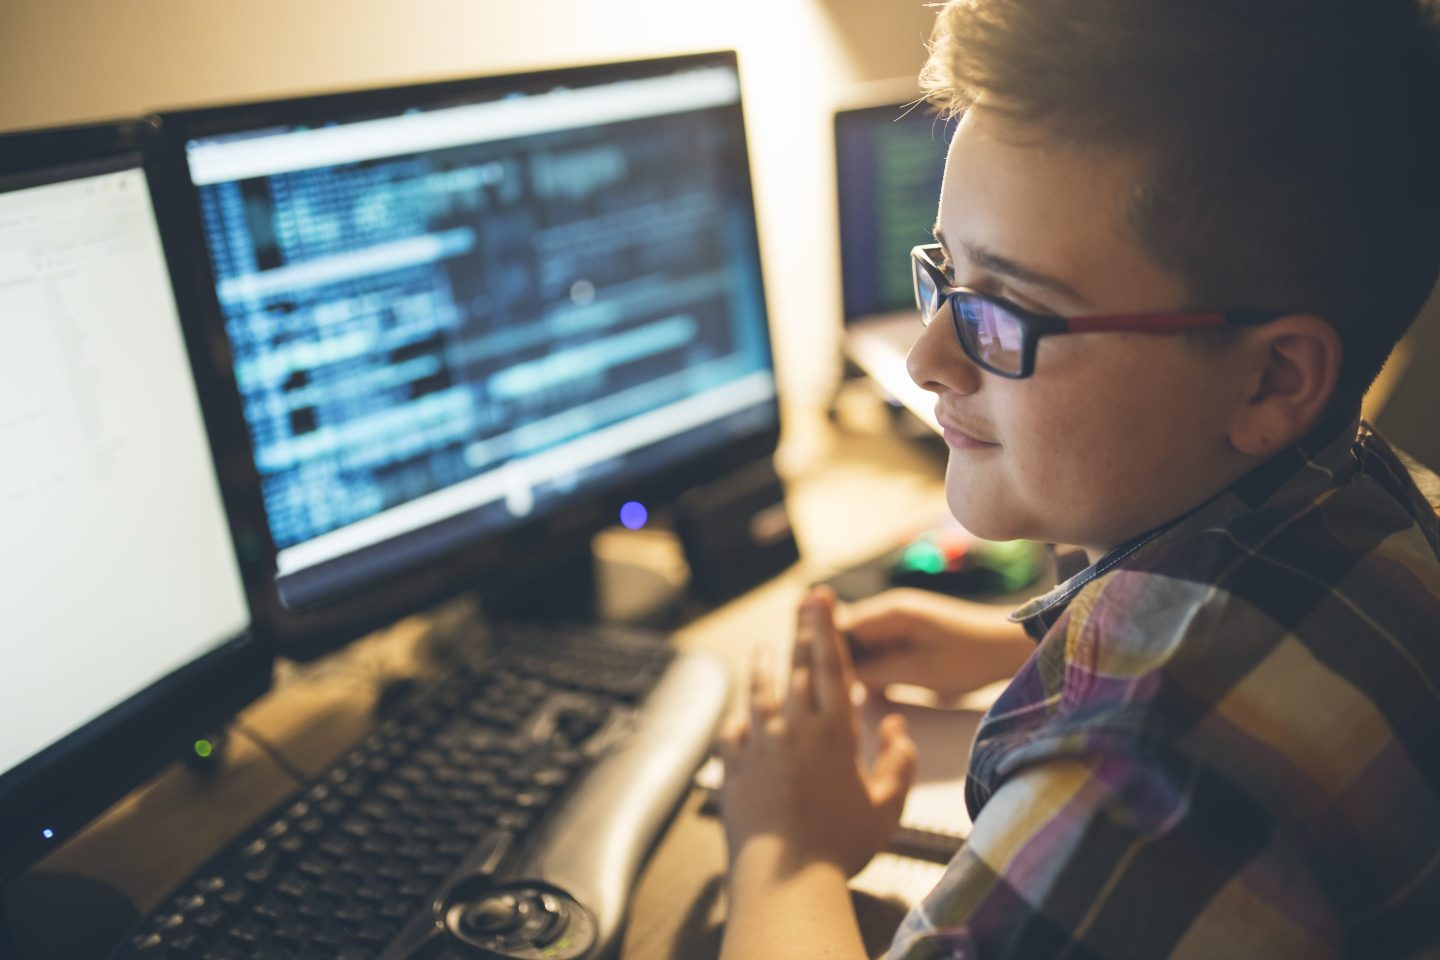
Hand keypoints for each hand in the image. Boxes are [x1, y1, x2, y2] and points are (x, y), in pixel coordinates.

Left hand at [718, 587, 916, 878]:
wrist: (787, 878)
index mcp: (834, 732)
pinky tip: (738, 718)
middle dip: (799, 632)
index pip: (831, 666)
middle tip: (799, 602)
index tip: (820, 598)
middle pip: (796, 670)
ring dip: (762, 667)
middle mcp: (793, 729)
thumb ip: (898, 760)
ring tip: (761, 647)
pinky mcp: (734, 769)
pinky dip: (737, 722)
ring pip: (758, 694)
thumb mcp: (887, 805)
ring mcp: (759, 747)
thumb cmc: (843, 844)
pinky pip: (732, 734)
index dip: (826, 628)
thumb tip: (893, 723)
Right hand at [837, 588, 1033, 697]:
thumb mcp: (920, 670)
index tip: (812, 683)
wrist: (1010, 648)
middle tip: (830, 698)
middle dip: (838, 663)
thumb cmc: (969, 658)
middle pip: (846, 636)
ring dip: (857, 670)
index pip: (837, 626)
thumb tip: (840, 678)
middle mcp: (889, 611)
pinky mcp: (910, 636)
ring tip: (852, 699)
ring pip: (862, 646)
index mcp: (889, 612)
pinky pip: (880, 651)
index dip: (822, 652)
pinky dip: (876, 670)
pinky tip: (876, 695)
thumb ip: (878, 671)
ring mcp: (899, 622)